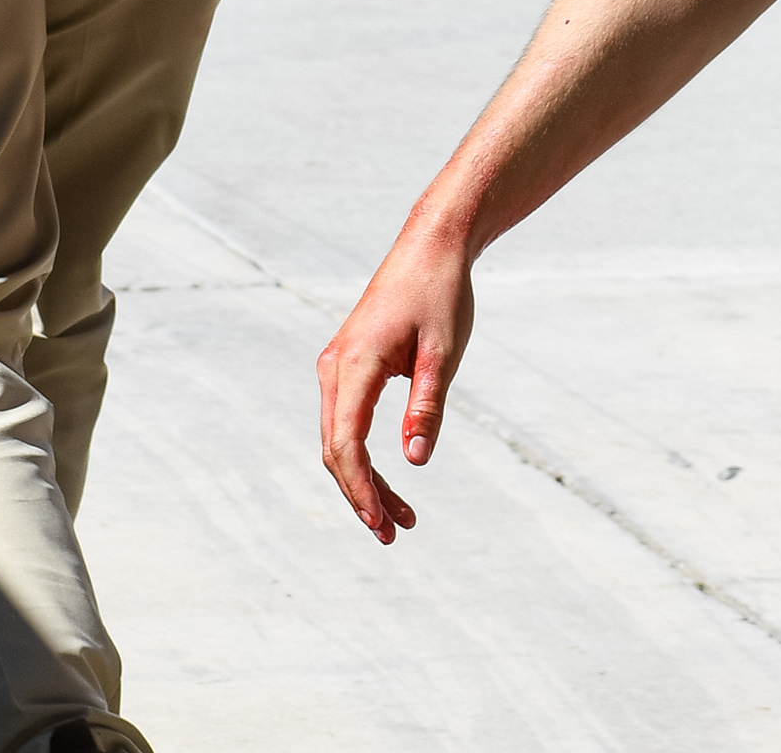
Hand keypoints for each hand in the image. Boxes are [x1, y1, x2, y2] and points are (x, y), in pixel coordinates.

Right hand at [317, 219, 477, 543]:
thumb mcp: (444, 353)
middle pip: (336, 449)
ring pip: (339, 439)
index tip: (383, 524)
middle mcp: (335, 368)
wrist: (432, 245)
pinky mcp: (349, 365)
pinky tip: (390, 475)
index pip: (347, 444)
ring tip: (400, 517)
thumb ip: (428, 406)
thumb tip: (415, 462)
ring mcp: (337, 366)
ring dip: (364, 479)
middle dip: (362, 495)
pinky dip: (365, 453)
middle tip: (395, 534)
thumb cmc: (442, 293)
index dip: (362, 489)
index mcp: (356, 364)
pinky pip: (347, 420)